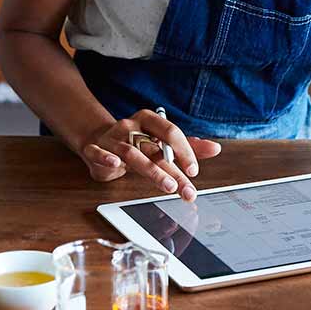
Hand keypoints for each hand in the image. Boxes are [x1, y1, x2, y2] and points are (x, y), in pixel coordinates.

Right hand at [77, 109, 221, 201]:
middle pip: (154, 148)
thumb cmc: (135, 142)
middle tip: (186, 189)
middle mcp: (131, 127)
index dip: (184, 150)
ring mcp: (112, 138)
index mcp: (149, 120)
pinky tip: (114, 164)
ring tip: (168, 186)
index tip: (194, 171)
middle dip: (172, 170)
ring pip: (132, 153)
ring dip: (151, 170)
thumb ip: (187, 146)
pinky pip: (98, 152)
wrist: (98, 140)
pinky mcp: (95, 149)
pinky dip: (105, 157)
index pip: (170, 132)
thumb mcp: (160, 142)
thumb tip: (215, 148)